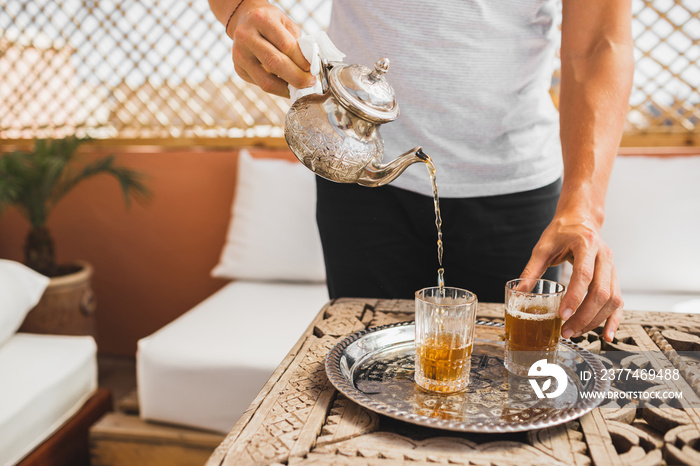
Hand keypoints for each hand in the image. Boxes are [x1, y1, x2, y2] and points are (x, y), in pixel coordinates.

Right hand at [227, 0, 314, 96]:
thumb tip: (309, 69)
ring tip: (300, 88)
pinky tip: (287, 85)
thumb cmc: (271, 23)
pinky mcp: (239, 69)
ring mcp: (239, 55)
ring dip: (287, 88)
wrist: (245, 20)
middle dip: (297, 78)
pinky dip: (278, 88)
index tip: (313, 69)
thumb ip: (297, 44)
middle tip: (310, 83)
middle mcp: (246, 36)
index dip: (302, 61)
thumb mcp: (286, 24)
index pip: (286, 45)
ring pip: (266, 81)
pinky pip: (261, 84)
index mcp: (261, 19)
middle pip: (275, 64)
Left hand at [520, 213, 623, 342]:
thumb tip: (518, 291)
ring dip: (595, 320)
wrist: (581, 220)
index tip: (562, 315)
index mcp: (586, 245)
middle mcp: (604, 256)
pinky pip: (619, 301)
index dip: (575, 297)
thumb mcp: (543, 247)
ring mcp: (613, 267)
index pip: (584, 275)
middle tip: (567, 330)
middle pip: (601, 292)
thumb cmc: (561, 232)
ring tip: (576, 332)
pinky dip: (613, 319)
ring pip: (612, 299)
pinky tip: (606, 335)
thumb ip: (531, 269)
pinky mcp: (615, 277)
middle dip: (584, 315)